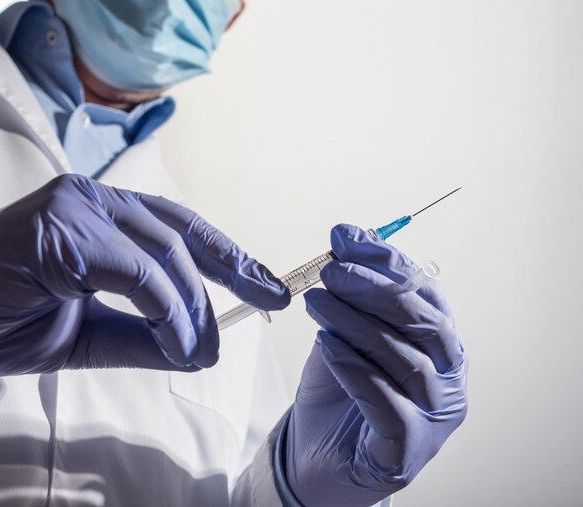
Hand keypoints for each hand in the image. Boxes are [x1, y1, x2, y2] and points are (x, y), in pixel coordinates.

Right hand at [0, 174, 288, 374]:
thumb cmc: (5, 323)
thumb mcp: (91, 336)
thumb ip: (145, 338)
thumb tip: (201, 350)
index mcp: (102, 216)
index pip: (180, 227)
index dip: (228, 254)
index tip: (265, 283)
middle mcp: (92, 200)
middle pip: (182, 234)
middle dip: (234, 269)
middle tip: (269, 300)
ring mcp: (76, 209)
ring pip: (164, 257)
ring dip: (193, 309)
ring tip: (204, 350)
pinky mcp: (60, 232)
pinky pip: (137, 275)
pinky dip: (165, 312)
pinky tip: (178, 344)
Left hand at [285, 224, 467, 505]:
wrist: (310, 452)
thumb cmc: (335, 390)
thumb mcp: (341, 329)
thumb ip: (351, 292)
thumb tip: (349, 236)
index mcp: (438, 345)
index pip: (425, 293)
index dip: (388, 261)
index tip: (345, 240)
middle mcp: (447, 380)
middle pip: (426, 325)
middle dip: (377, 291)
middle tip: (332, 272)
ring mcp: (433, 420)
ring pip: (407, 363)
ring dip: (358, 325)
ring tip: (317, 303)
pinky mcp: (407, 453)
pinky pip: (390, 408)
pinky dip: (357, 371)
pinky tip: (327, 346)